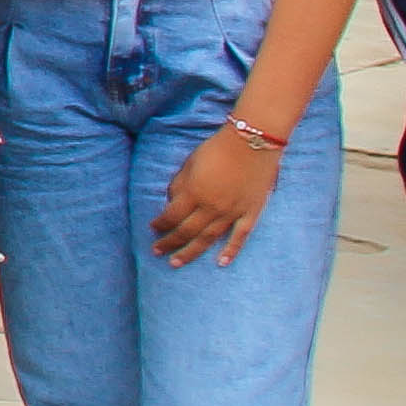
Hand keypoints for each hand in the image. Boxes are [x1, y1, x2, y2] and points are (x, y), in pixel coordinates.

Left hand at [153, 125, 288, 264]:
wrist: (252, 142)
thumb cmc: (217, 149)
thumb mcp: (189, 163)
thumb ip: (178, 185)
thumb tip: (171, 203)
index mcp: (194, 193)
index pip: (171, 216)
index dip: (160, 224)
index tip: (153, 228)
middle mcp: (211, 207)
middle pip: (186, 232)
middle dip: (169, 243)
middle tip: (157, 252)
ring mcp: (232, 212)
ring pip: (208, 239)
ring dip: (190, 252)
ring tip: (176, 263)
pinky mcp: (250, 213)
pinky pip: (239, 237)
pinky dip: (231, 251)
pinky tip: (221, 263)